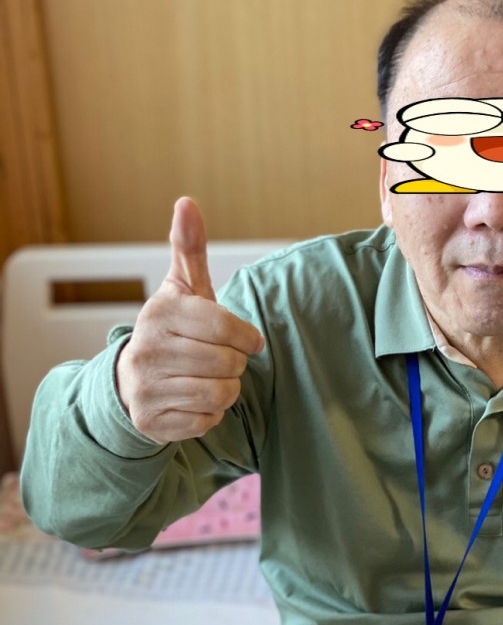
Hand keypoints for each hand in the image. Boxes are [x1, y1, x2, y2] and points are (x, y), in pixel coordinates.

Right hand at [116, 197, 264, 442]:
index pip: (225, 328)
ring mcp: (146, 389)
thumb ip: (189, 249)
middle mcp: (147, 350)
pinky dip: (210, 414)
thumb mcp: (182, 290)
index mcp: (160, 314)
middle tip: (220, 360)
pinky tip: (193, 400)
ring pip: (221, 394)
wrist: (131, 383)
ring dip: (226, 390)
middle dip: (235, 364)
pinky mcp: (152, 422)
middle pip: (228, 364)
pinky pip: (207, 421)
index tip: (248, 340)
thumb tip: (187, 202)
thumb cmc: (172, 332)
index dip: (246, 336)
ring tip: (208, 379)